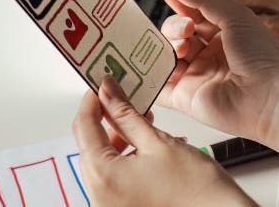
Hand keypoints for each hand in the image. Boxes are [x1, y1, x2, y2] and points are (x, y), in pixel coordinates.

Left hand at [72, 76, 253, 206]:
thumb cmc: (195, 188)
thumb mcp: (157, 141)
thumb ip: (126, 114)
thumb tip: (108, 91)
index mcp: (103, 178)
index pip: (83, 128)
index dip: (93, 101)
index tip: (103, 84)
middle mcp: (100, 198)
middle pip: (90, 146)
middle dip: (107, 119)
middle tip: (123, 98)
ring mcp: (110, 206)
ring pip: (102, 161)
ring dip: (118, 139)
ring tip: (142, 122)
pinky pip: (114, 177)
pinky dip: (125, 158)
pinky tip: (145, 146)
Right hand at [158, 0, 278, 141]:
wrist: (272, 98)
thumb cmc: (262, 55)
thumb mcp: (233, 15)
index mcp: (224, 32)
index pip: (192, 11)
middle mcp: (208, 54)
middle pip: (176, 32)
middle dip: (175, 25)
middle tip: (187, 28)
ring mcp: (196, 76)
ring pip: (165, 54)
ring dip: (168, 45)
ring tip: (183, 46)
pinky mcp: (184, 99)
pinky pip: (158, 85)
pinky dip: (150, 74)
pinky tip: (150, 61)